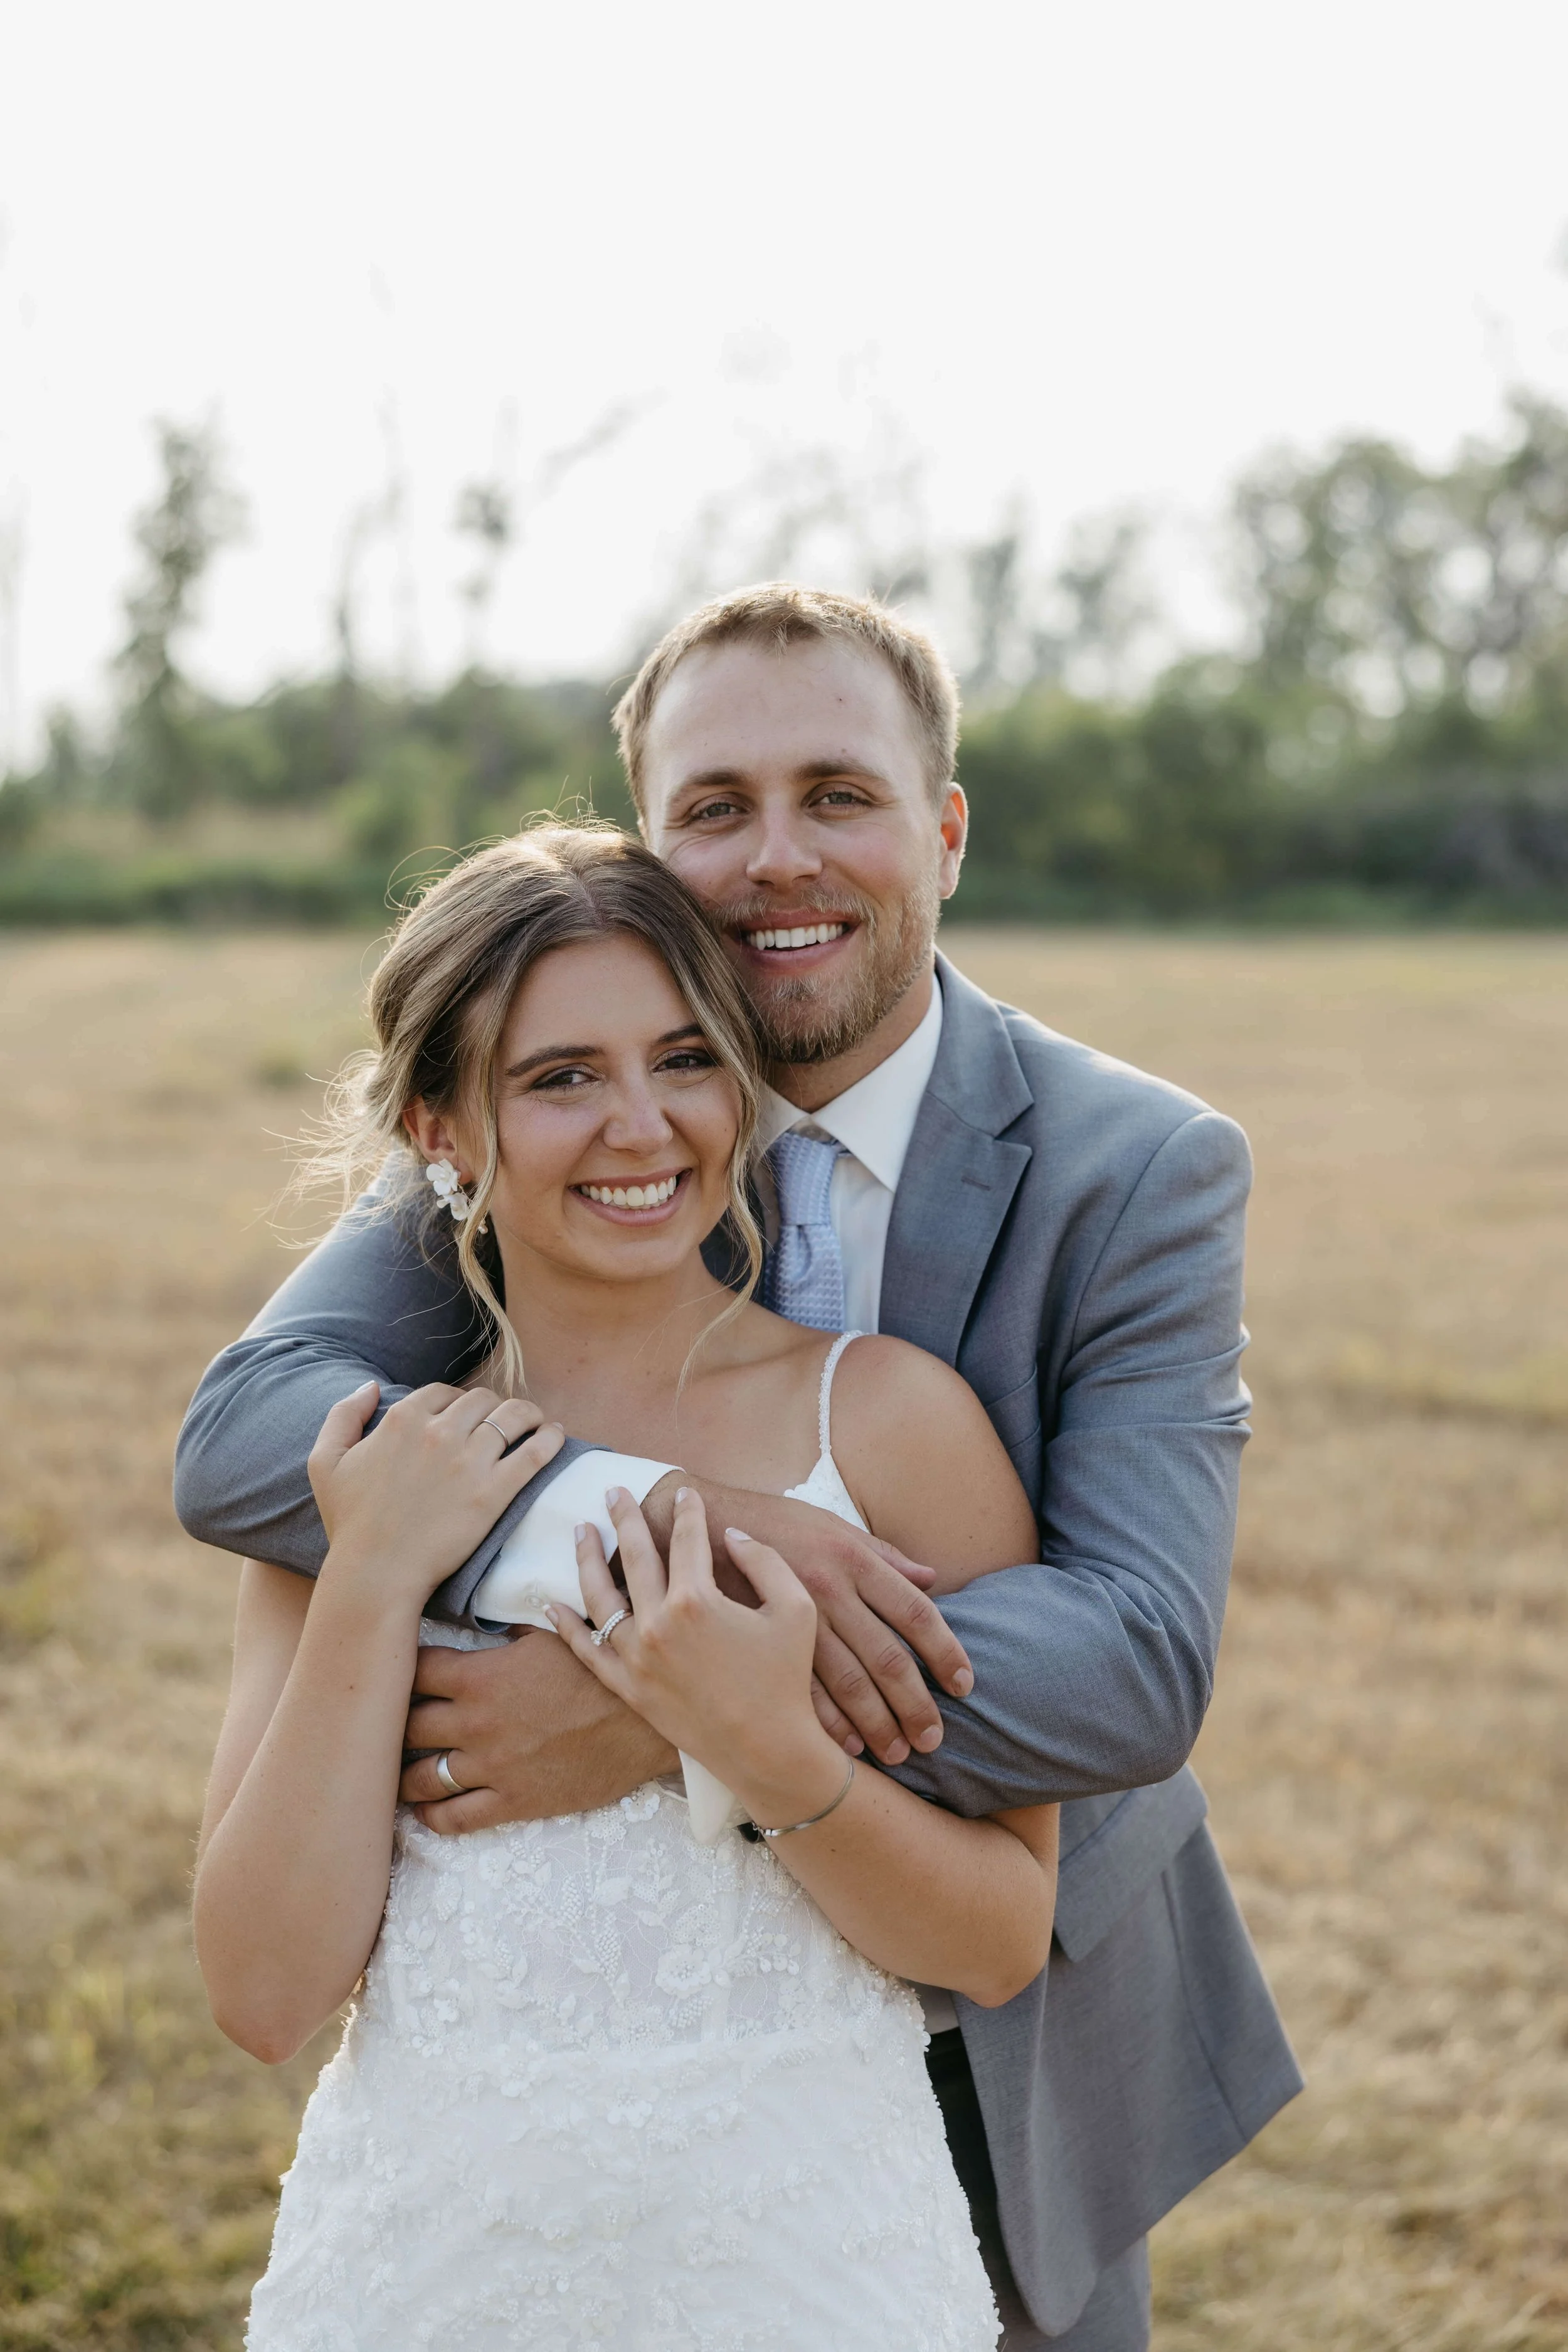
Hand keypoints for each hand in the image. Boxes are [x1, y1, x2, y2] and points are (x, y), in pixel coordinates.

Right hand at [309, 1380, 563, 1600]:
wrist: (376, 1572)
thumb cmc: (351, 1523)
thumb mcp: (326, 1462)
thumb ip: (343, 1416)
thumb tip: (369, 1386)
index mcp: (402, 1420)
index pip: (443, 1392)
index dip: (457, 1402)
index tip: (466, 1417)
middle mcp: (438, 1432)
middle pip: (482, 1399)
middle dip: (493, 1406)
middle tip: (502, 1421)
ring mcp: (469, 1460)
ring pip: (513, 1416)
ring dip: (528, 1413)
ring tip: (536, 1421)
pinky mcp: (494, 1491)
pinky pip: (534, 1451)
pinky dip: (550, 1437)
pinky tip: (555, 1434)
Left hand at [398, 1630, 677, 1830]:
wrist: (643, 1722)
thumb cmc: (601, 1670)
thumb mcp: (552, 1634)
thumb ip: (506, 1635)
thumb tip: (483, 1626)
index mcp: (479, 1677)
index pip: (411, 1672)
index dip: (399, 1671)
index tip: (396, 1673)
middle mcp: (474, 1724)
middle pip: (404, 1726)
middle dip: (392, 1724)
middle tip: (388, 1726)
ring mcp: (491, 1767)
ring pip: (420, 1778)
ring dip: (403, 1775)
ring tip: (394, 1772)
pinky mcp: (512, 1802)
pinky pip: (455, 1818)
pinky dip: (432, 1816)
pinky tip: (424, 1810)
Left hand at [550, 1487, 846, 1823]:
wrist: (767, 1750)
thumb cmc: (785, 1680)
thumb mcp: (795, 1609)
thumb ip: (765, 1562)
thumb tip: (732, 1535)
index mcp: (697, 1600)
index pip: (687, 1540)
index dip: (687, 1512)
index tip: (685, 1494)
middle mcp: (657, 1624)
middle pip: (634, 1556)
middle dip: (624, 1518)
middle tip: (613, 1492)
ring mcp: (636, 1658)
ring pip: (599, 1597)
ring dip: (587, 1558)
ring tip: (582, 1530)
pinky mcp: (627, 1688)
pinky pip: (586, 1651)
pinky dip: (565, 1626)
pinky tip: (551, 1603)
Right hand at [641, 1473, 971, 1769]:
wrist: (701, 1520)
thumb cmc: (777, 1523)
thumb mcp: (834, 1527)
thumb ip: (885, 1556)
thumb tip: (933, 1579)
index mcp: (854, 1559)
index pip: (916, 1612)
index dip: (945, 1652)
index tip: (964, 1685)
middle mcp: (831, 1589)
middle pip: (886, 1657)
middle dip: (915, 1704)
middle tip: (933, 1740)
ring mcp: (794, 1617)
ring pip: (847, 1682)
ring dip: (875, 1724)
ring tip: (896, 1753)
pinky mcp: (761, 1638)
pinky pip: (800, 1687)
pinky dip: (827, 1722)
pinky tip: (845, 1747)